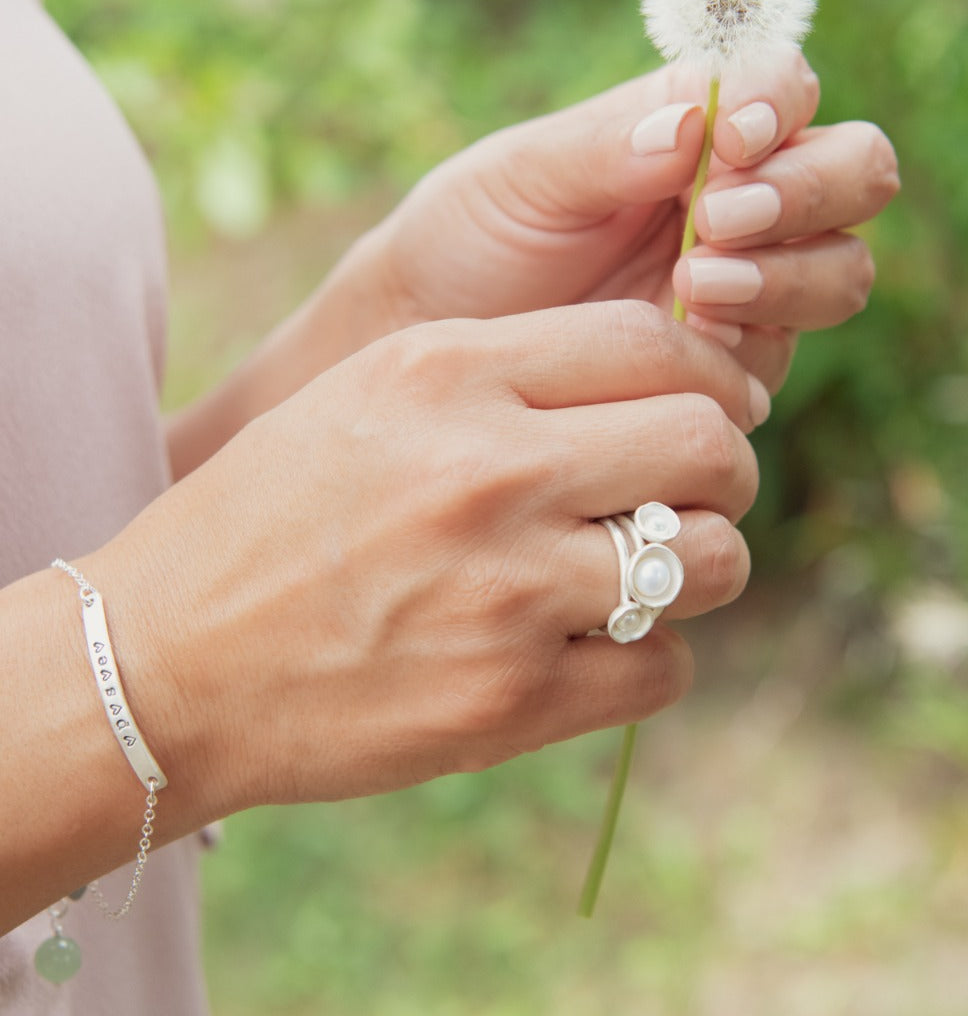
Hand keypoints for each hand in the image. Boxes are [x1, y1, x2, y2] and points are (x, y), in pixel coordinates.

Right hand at [101, 302, 764, 814]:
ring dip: (703, 562)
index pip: (653, 342)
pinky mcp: (508, 703)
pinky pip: (666, 668)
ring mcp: (506, 594)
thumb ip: (515, 374)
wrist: (164, 661)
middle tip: (693, 487)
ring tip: (643, 568)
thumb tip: (663, 385)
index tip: (712, 406)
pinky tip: (590, 644)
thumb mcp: (375, 393)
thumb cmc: (272, 514)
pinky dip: (649, 656)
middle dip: (725, 466)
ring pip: (714, 560)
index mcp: (449, 374)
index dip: (711, 374)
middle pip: (710, 445)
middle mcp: (488, 473)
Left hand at [345, 49, 898, 391]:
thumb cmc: (476, 238)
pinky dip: (753, 343)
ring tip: (693, 289)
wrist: (443, 340)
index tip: (733, 141)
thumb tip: (696, 125)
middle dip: (807, 192)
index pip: (790, 88)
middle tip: (716, 224)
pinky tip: (689, 343)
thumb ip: (607, 147)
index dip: (784, 105)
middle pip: (857, 172)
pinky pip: (787, 349)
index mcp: (700, 127)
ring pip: (843, 268)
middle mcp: (746, 198)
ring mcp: (754, 283)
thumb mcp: (524, 179)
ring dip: (788, 275)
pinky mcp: (738, 361)